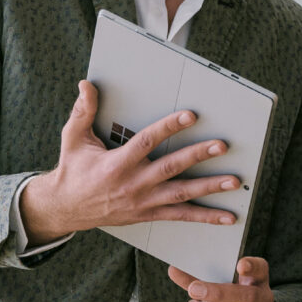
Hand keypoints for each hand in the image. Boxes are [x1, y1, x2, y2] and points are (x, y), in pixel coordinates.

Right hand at [21, 80, 238, 244]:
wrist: (67, 208)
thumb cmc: (73, 170)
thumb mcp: (73, 138)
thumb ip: (83, 111)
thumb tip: (86, 85)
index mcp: (117, 164)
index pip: (147, 142)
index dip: (169, 127)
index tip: (190, 115)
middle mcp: (134, 183)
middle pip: (171, 168)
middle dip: (198, 156)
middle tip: (221, 146)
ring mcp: (144, 201)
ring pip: (181, 193)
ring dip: (210, 187)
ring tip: (234, 181)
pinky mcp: (149, 214)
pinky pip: (180, 215)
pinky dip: (205, 216)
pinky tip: (227, 216)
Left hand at [169, 257, 280, 301]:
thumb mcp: (223, 290)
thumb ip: (200, 281)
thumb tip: (172, 270)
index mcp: (256, 281)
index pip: (260, 269)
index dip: (252, 266)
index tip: (240, 265)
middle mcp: (264, 299)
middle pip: (246, 295)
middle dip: (217, 293)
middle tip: (193, 290)